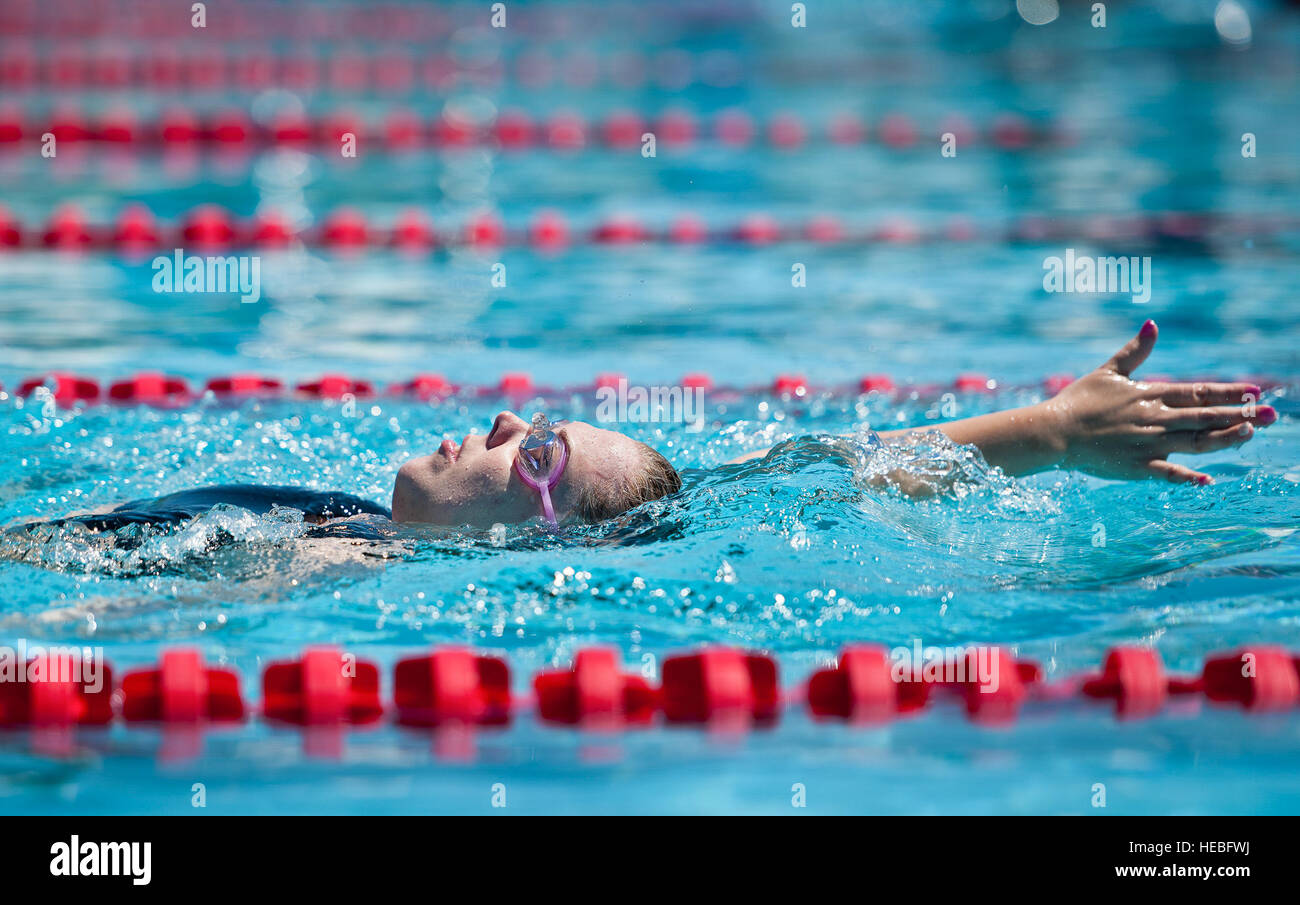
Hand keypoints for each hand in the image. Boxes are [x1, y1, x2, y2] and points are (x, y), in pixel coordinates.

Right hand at [1043, 320, 1275, 483]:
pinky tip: (1207, 479)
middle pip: (1205, 415)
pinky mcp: (1135, 466)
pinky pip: (1165, 472)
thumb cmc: (1078, 401)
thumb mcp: (1108, 371)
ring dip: (1224, 437)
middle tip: (1272, 413)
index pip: (1198, 391)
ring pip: (1194, 441)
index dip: (1228, 391)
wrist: (1053, 431)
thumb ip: (1135, 351)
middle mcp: (1155, 418)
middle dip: (1241, 413)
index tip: (1255, 390)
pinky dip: (1186, 476)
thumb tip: (1153, 324)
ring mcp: (1147, 443)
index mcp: (1150, 395)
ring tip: (1250, 433)